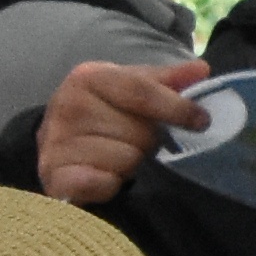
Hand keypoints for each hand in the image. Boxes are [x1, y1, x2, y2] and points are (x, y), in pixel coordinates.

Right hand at [37, 58, 207, 205]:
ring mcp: (57, 141)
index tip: (202, 121)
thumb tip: (201, 70)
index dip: (177, 108)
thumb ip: (167, 80)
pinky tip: (106, 178)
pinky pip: (101, 183)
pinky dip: (109, 185)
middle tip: (135, 142)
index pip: (142, 92)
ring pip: (126, 160)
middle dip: (147, 141)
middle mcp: (68, 105)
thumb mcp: (133, 88)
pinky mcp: (54, 175)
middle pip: (139, 131)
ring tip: (117, 158)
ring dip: (130, 165)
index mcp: (89, 77)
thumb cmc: (105, 112)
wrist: (59, 144)